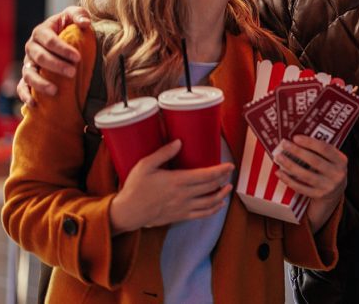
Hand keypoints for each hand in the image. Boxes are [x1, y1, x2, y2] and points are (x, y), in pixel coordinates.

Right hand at [18, 6, 91, 104]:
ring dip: (40, 83)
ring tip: (55, 91)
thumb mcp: (73, 15)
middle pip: (40, 57)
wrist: (61, 35)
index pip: (49, 40)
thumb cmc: (68, 25)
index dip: (63, 49)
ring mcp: (28, 62)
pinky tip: (34, 104)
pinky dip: (25, 95)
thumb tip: (85, 23)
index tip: (78, 58)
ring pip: (29, 73)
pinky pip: (22, 87)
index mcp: (41, 31)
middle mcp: (31, 47)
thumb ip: (79, 15)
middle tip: (73, 72)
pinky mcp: (27, 76)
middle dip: (56, 65)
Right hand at [109, 140, 233, 233]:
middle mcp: (183, 195)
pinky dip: (213, 209)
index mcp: (177, 181)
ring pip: (210, 202)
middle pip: (211, 187)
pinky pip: (202, 214)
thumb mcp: (145, 165)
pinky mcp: (181, 216)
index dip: (221, 170)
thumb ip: (163, 153)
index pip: (206, 175)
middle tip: (229, 172)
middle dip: (223, 179)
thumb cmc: (135, 187)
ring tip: (228, 187)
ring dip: (222, 194)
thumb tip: (179, 142)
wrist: (128, 212)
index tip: (230, 165)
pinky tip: (218, 204)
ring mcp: (183, 207)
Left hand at [272, 134, 347, 231]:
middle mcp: (337, 174)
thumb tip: (298, 139)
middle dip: (297, 152)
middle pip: (314, 161)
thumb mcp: (333, 159)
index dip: (310, 142)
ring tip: (279, 157)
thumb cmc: (330, 169)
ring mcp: (328, 186)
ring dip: (290, 165)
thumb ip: (321, 150)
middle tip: (284, 145)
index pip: (325, 149)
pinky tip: (279, 173)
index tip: (296, 137)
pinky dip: (288, 180)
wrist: (336, 191)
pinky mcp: (318, 195)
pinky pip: (300, 187)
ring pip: (305, 175)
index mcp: (341, 160)